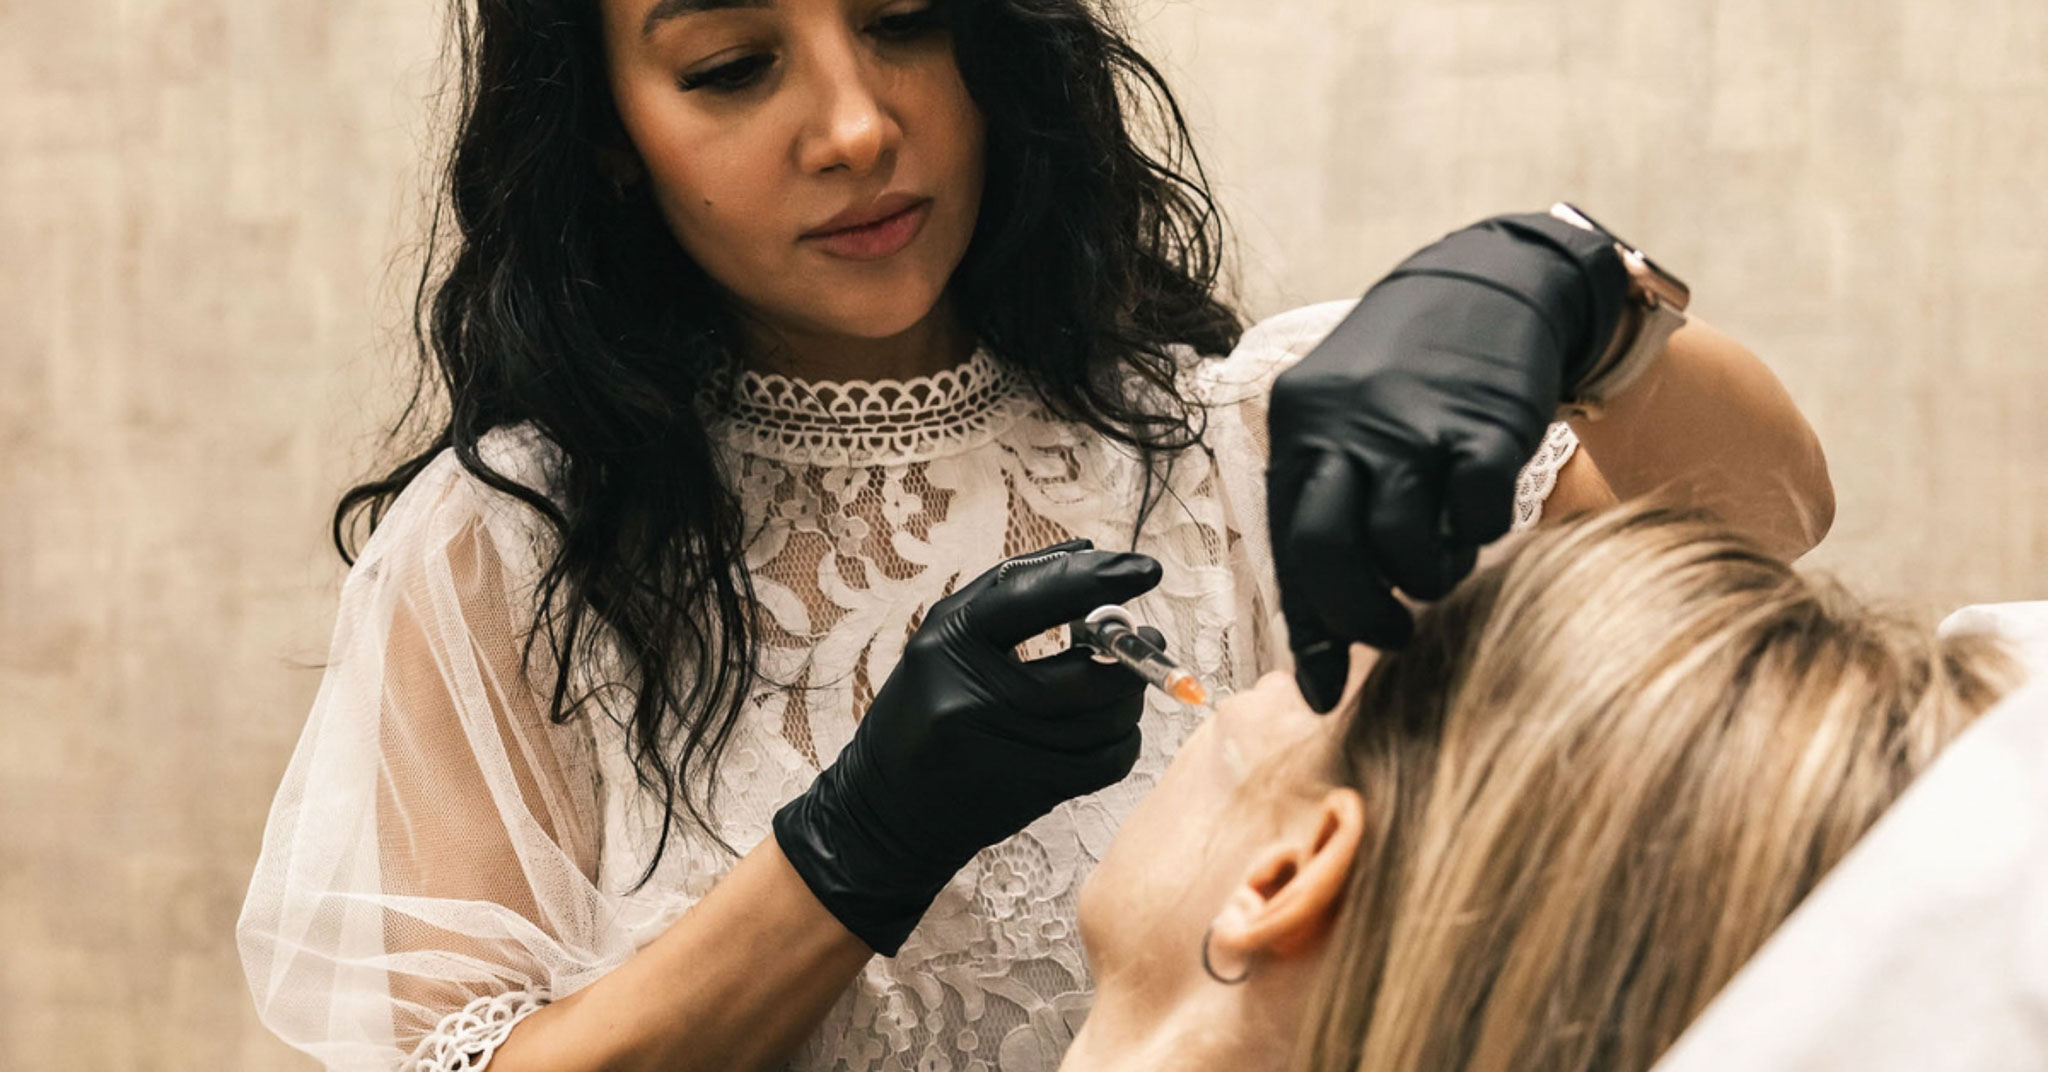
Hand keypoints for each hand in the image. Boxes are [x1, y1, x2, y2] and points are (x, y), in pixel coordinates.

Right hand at [773, 538, 1163, 954]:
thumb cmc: (920, 711)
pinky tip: (1110, 726)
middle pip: (1086, 673)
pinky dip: (1124, 739)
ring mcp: (1006, 750)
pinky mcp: (1031, 790)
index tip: (1145, 570)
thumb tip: (1086, 548)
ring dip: (1129, 696)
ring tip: (1120, 682)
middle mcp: (974, 697)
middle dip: (1131, 653)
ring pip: (1107, 719)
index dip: (1097, 580)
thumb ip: (1009, 590)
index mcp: (949, 644)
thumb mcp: (943, 639)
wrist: (885, 809)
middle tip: (1145, 637)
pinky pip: (1109, 762)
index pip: (1033, 598)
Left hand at [1266, 213, 1627, 710]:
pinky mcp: (1485, 423)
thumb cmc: (1409, 381)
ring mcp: (1415, 423)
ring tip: (1441, 560)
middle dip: (1363, 618)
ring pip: (1406, 548)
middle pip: (1332, 555)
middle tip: (1394, 633)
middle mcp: (1347, 426)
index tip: (1322, 692)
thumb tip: (1318, 637)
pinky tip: (1479, 520)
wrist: (1493, 283)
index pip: (1289, 549)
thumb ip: (1330, 512)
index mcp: (1301, 430)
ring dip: (1428, 579)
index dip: (1309, 632)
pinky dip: (1481, 536)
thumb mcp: (1346, 423)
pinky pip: (1477, 516)